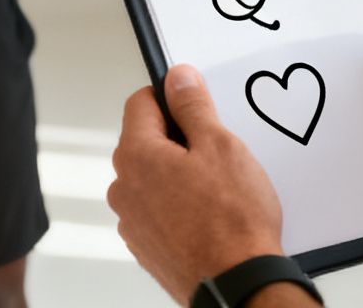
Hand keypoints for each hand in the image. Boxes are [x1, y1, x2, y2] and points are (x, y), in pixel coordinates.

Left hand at [109, 65, 287, 301]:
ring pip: (153, 178)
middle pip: (146, 141)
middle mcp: (124, 187)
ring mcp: (132, 220)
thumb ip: (193, 105)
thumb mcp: (220, 145)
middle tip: (216, 153)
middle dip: (179, 139)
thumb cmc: (232, 222)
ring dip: (179, 175)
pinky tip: (209, 215)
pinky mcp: (146, 246)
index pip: (140, 102)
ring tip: (217, 190)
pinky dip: (179, 206)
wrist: (238, 285)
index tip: (194, 104)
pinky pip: (159, 210)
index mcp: (136, 155)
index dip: (171, 97)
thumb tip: (178, 77)